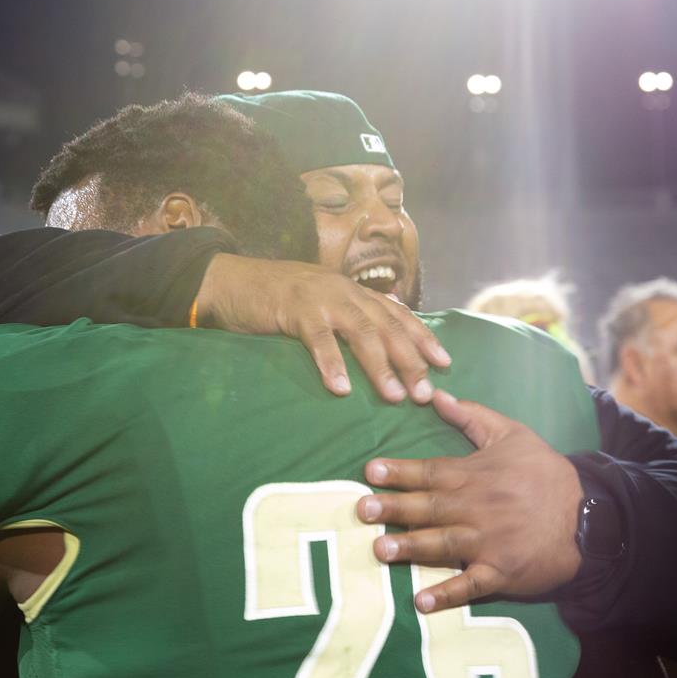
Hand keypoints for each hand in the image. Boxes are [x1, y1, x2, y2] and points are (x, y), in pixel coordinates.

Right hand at [197, 254, 450, 403]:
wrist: (231, 280)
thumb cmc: (275, 297)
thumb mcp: (319, 301)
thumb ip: (346, 316)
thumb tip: (376, 342)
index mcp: (352, 290)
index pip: (398, 314)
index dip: (423, 338)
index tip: (445, 363)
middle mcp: (344, 291)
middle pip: (388, 326)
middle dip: (411, 360)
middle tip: (427, 393)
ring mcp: (321, 298)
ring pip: (362, 332)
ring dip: (381, 366)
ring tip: (395, 397)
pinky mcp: (295, 309)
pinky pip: (318, 340)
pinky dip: (332, 364)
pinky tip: (341, 389)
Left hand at [356, 390, 583, 611]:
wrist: (590, 514)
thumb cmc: (545, 473)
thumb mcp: (512, 434)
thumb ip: (472, 415)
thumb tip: (436, 394)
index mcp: (475, 475)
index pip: (430, 471)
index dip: (399, 472)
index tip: (370, 472)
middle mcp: (476, 508)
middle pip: (429, 507)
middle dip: (394, 509)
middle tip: (362, 510)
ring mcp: (488, 542)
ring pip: (443, 544)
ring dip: (411, 548)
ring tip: (380, 551)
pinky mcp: (501, 572)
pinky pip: (471, 585)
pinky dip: (447, 594)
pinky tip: (421, 601)